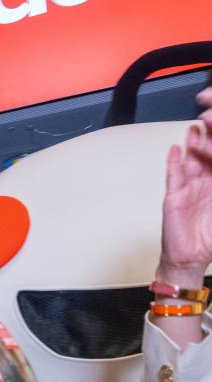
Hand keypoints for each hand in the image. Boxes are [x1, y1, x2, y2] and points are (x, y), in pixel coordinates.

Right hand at [157, 87, 211, 287]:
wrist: (189, 259)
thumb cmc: (209, 240)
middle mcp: (206, 185)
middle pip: (209, 155)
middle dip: (210, 138)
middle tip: (209, 122)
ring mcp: (189, 189)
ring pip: (192, 161)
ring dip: (195, 144)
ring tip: (196, 126)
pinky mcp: (174, 197)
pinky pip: (173, 175)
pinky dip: (174, 162)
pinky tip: (177, 148)